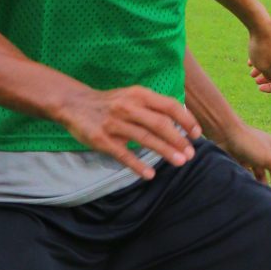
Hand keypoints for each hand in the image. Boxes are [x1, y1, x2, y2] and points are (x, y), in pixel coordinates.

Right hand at [57, 84, 200, 175]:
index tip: (197, 134)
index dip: (186, 120)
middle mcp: (128, 107)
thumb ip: (153, 106)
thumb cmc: (109, 103)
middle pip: (159, 123)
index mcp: (138, 95)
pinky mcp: (101, 139)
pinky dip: (137, 165)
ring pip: (144, 138)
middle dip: (178, 140)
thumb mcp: (132, 96)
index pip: (169, 106)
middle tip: (190, 154)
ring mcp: (114, 123)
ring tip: (179, 162)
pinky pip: (123, 154)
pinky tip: (149, 174)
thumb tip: (182, 119)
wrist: (74, 104)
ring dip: (164, 151)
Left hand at [224, 122, 270, 194]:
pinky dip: (253, 183)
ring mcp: (255, 157)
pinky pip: (251, 176)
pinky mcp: (243, 162)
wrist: (224, 134)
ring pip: (265, 175)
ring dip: (266, 185)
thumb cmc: (249, 143)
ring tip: (263, 194)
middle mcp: (269, 152)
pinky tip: (250, 188)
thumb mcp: (269, 159)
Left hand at [247, 19, 270, 92]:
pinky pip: (266, 57)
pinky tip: (249, 63)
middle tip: (256, 82)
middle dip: (266, 80)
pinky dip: (259, 61)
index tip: (259, 88)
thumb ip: (267, 75)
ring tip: (251, 75)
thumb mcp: (263, 66)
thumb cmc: (262, 49)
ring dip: (261, 72)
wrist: (262, 27)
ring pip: (270, 65)